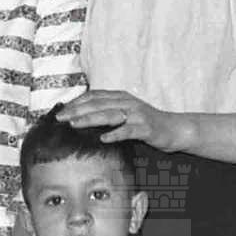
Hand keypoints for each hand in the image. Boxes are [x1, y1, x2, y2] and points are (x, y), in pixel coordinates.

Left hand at [58, 88, 184, 151]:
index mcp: (120, 98)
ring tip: (74, 124)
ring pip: (109, 114)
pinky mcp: (146, 128)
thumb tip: (82, 119)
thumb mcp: (126, 114)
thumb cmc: (147, 124)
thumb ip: (108, 113)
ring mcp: (137, 114)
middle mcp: (127, 102)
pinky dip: (115, 134)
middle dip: (76, 110)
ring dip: (90, 118)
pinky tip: (104, 139)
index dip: (75, 102)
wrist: (175, 129)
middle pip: (97, 104)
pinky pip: (128, 130)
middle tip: (60, 118)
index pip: (93, 96)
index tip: (60, 110)